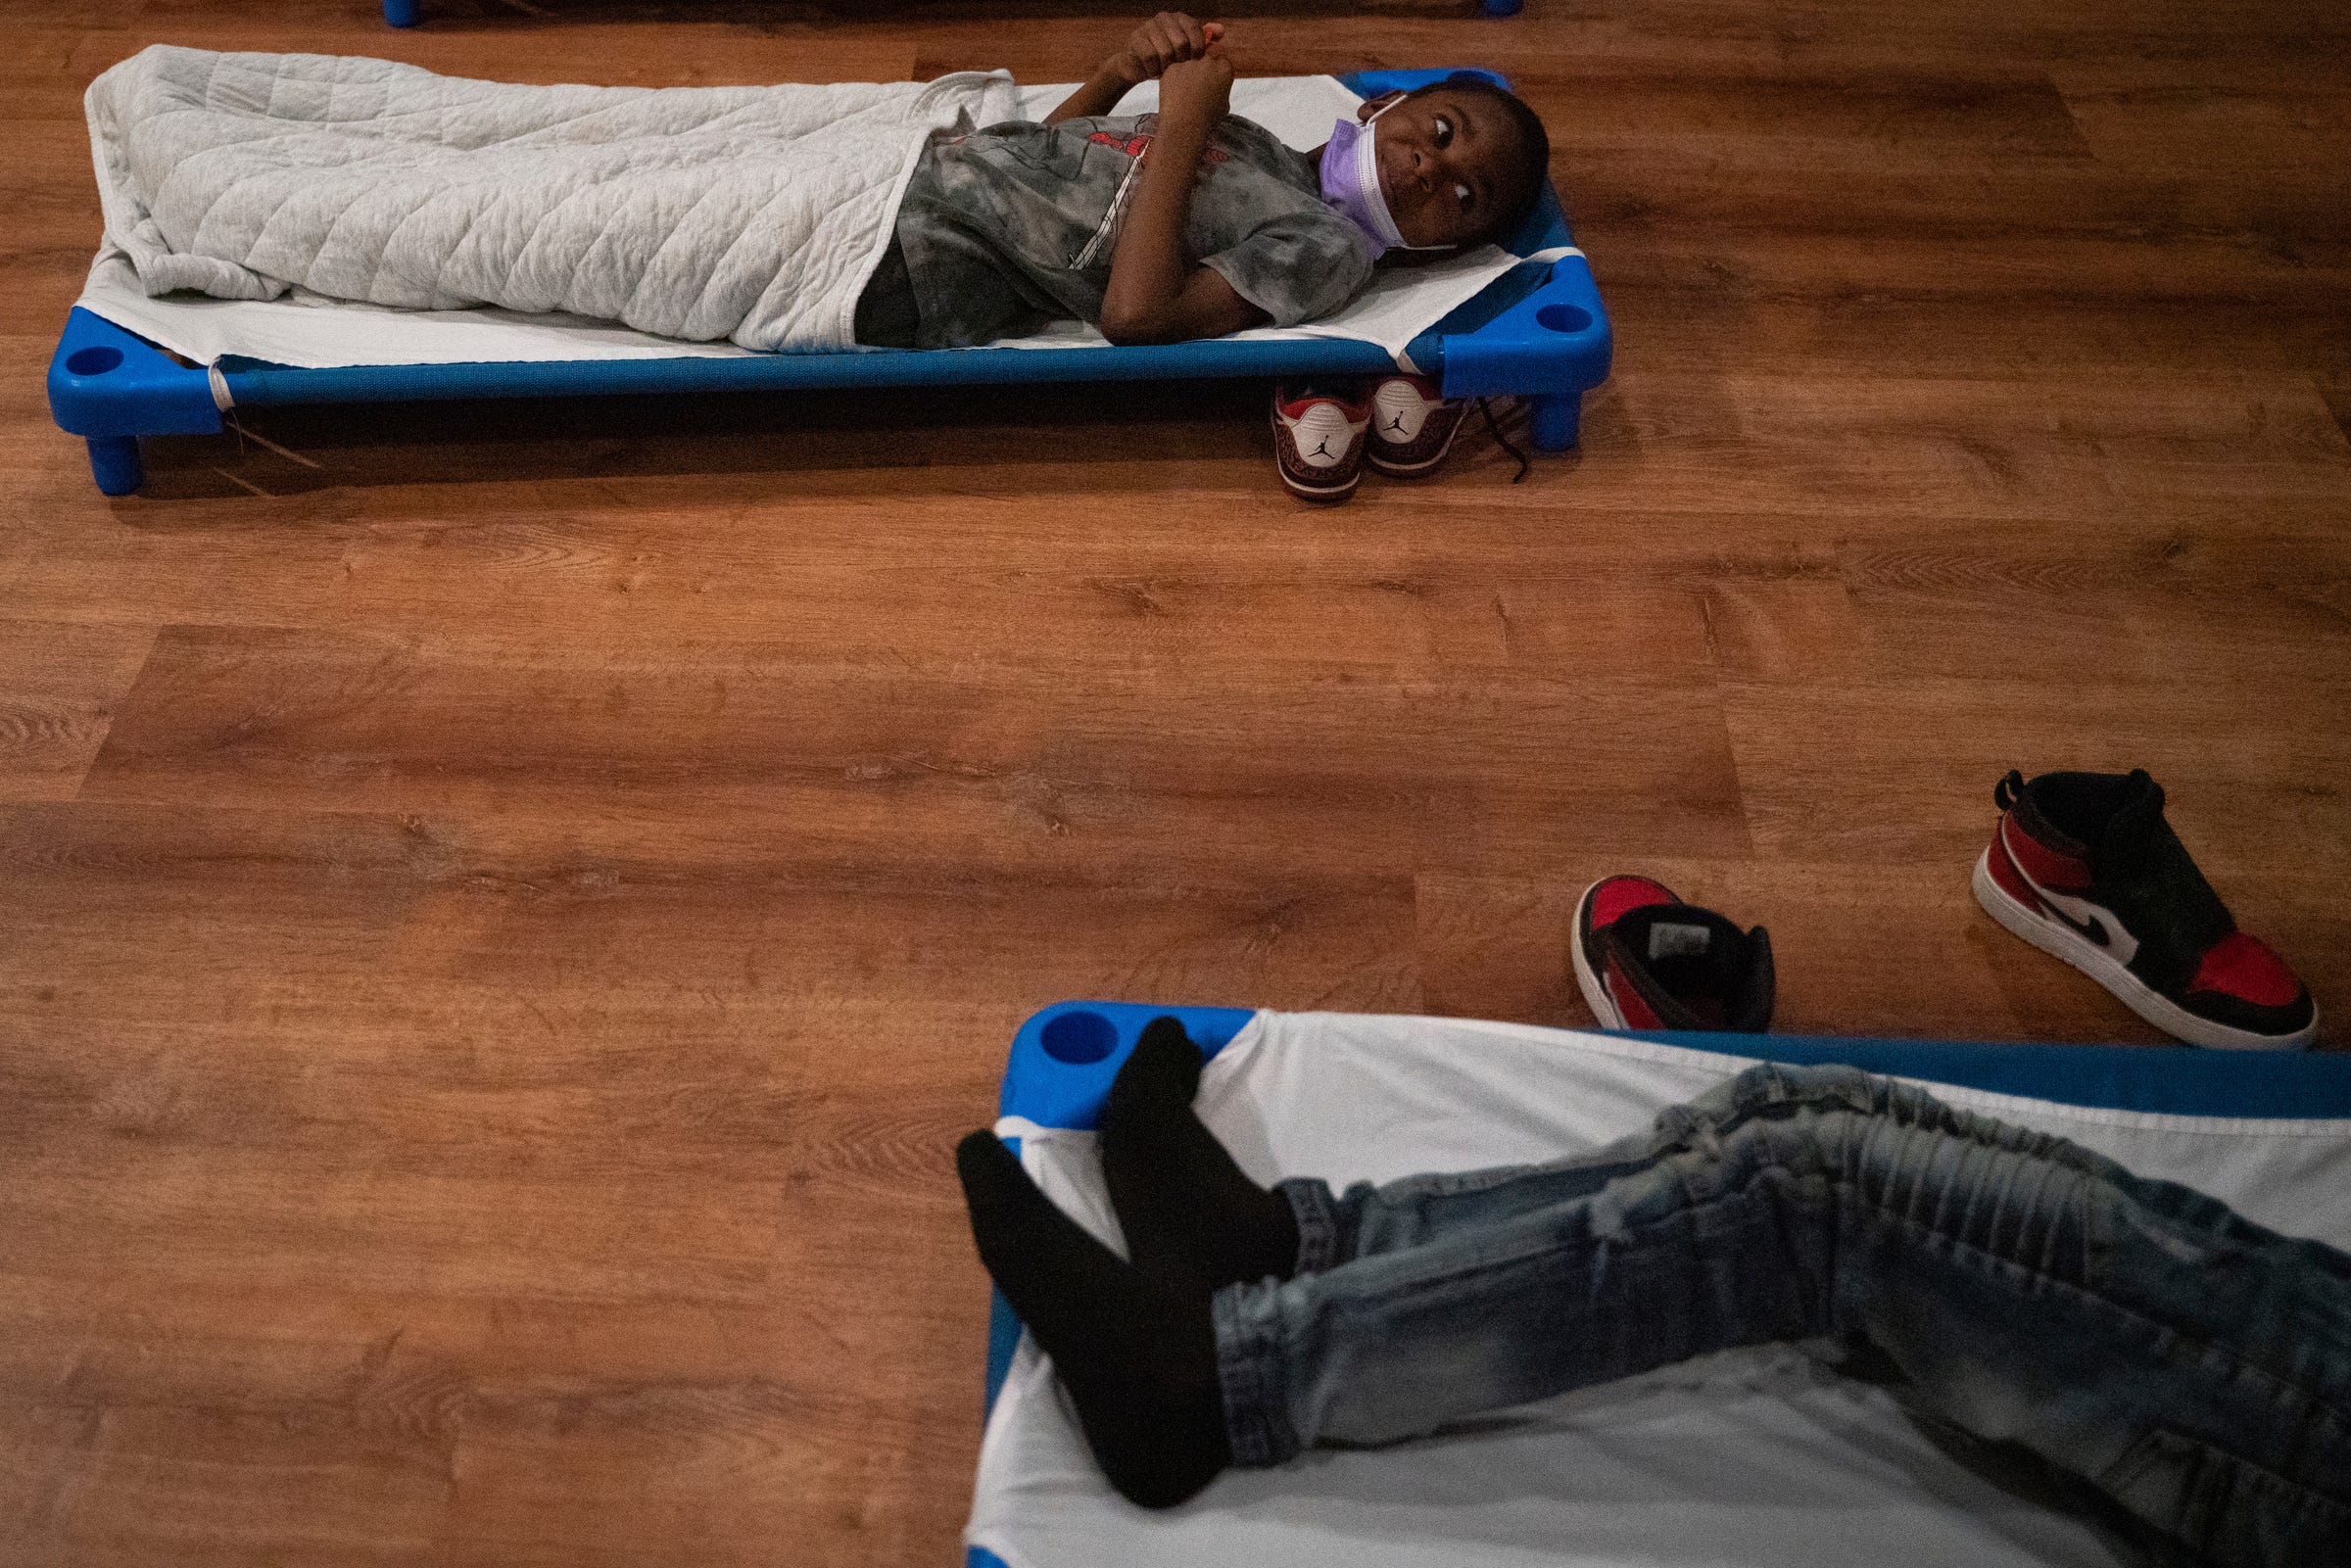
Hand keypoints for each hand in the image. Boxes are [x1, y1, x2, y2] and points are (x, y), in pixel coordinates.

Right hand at [1109, 12, 1223, 86]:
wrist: (1140, 68)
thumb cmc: (1169, 61)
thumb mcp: (1189, 52)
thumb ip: (1205, 41)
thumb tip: (1221, 31)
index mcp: (1180, 18)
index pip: (1195, 29)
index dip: (1198, 49)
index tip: (1196, 63)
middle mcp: (1164, 18)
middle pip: (1181, 43)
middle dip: (1181, 62)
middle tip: (1178, 70)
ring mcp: (1149, 26)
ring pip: (1166, 52)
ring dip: (1166, 68)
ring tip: (1165, 71)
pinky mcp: (1136, 38)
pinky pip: (1150, 57)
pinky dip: (1153, 69)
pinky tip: (1153, 71)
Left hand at [1156, 51, 1233, 122]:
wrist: (1186, 125)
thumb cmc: (1207, 119)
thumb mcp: (1225, 104)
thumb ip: (1222, 89)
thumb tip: (1217, 85)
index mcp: (1225, 68)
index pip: (1221, 63)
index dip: (1215, 75)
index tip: (1211, 86)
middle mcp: (1208, 61)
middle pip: (1204, 62)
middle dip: (1202, 73)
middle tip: (1197, 91)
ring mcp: (1189, 63)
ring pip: (1188, 67)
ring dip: (1187, 78)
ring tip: (1185, 98)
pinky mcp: (1173, 68)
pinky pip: (1174, 72)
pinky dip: (1174, 82)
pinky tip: (1176, 97)